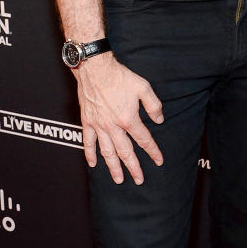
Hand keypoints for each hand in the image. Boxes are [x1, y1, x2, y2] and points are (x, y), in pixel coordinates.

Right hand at [73, 53, 163, 184]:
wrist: (95, 68)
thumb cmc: (119, 76)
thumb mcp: (143, 87)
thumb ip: (153, 105)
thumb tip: (159, 120)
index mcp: (128, 118)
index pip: (144, 139)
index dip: (153, 151)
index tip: (158, 160)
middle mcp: (113, 126)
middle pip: (125, 151)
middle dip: (133, 167)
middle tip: (139, 179)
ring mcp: (99, 125)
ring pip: (107, 151)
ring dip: (113, 167)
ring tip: (118, 179)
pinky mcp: (87, 121)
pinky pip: (88, 141)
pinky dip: (90, 153)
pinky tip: (93, 164)